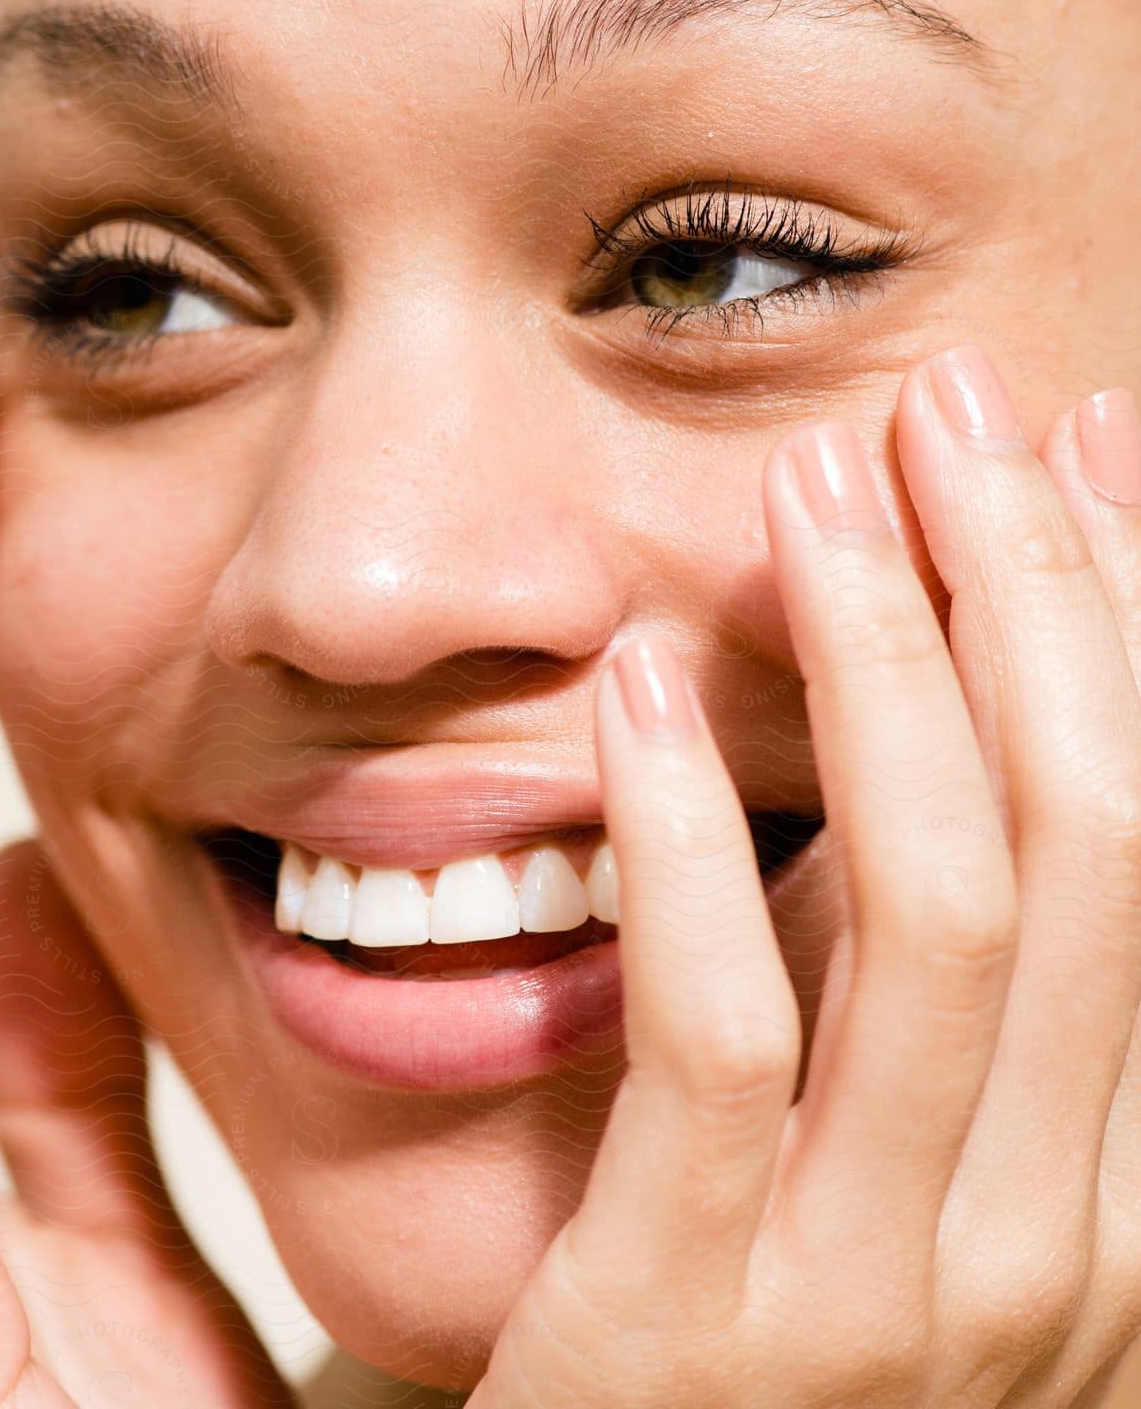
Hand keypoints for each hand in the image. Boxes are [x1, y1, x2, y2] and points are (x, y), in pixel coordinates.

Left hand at [472, 345, 1140, 1407]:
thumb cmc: (749, 1354)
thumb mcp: (890, 1161)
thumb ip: (916, 977)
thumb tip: (926, 722)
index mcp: (1118, 1192)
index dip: (1135, 621)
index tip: (1086, 444)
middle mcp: (1059, 1246)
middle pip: (1089, 837)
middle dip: (1035, 588)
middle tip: (952, 406)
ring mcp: (892, 1299)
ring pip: (947, 909)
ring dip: (888, 663)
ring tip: (813, 489)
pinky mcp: (698, 1326)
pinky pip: (724, 1033)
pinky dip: (687, 837)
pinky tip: (630, 691)